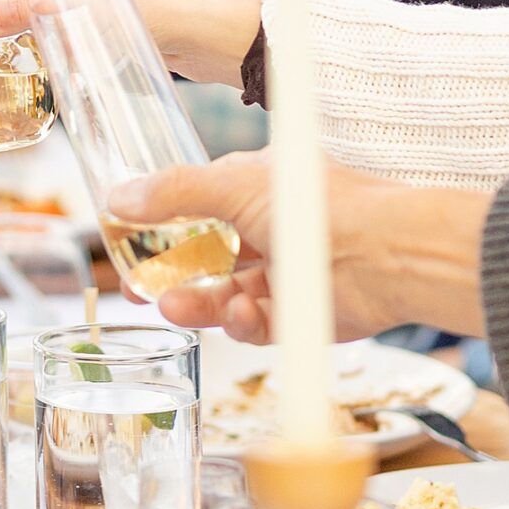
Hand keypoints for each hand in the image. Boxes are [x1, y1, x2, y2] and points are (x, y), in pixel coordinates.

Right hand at [124, 153, 487, 344]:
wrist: (390, 254)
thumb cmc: (321, 204)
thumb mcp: (233, 183)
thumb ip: (173, 192)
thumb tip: (118, 196)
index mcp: (256, 191)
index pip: (197, 207)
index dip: (160, 226)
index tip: (125, 240)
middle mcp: (269, 232)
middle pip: (205, 259)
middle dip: (170, 275)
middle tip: (137, 289)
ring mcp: (283, 276)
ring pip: (224, 296)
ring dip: (197, 302)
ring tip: (170, 306)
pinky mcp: (298, 315)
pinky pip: (254, 325)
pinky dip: (240, 323)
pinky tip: (238, 314)